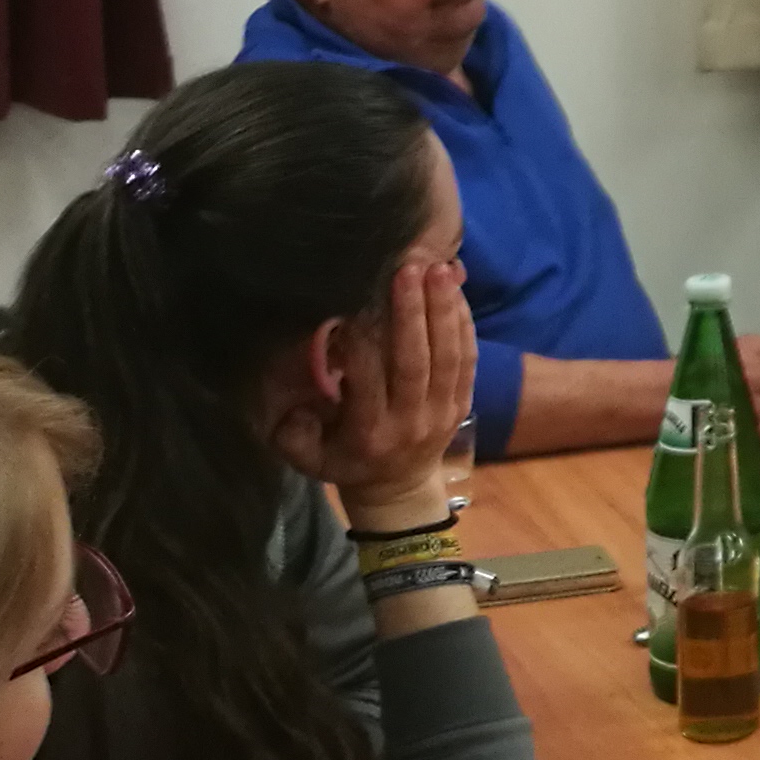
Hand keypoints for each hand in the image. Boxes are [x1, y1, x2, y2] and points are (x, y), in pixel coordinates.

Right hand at [277, 257, 474, 508]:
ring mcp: (442, 412)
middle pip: (415, 362)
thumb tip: (290, 399)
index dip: (362, 341)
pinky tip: (457, 289)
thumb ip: (294, 433)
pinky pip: (469, 359)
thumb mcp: (308, 458)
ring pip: (448, 356)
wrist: (398, 491)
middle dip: (412, 313)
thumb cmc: (345, 463)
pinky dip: (464, 322)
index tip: (355, 300)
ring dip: (444, 309)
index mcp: (369, 434)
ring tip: (439, 268)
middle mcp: (410, 422)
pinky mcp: (462, 402)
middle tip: (407, 269)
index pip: (368, 382)